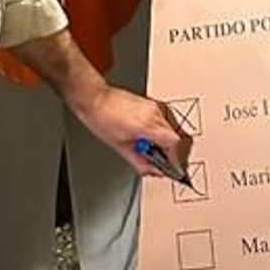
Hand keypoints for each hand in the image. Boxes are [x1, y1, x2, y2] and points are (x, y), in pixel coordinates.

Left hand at [78, 86, 193, 176]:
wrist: (94, 98)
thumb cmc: (101, 119)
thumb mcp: (120, 147)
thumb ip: (141, 163)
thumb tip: (154, 171)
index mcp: (146, 125)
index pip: (173, 144)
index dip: (175, 159)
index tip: (172, 168)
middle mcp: (154, 114)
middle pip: (174, 137)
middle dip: (169, 152)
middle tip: (159, 162)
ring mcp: (154, 106)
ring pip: (170, 129)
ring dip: (163, 141)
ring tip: (147, 147)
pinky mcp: (151, 103)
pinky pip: (163, 121)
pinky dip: (159, 132)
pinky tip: (145, 136)